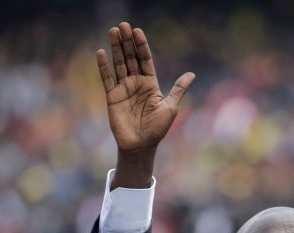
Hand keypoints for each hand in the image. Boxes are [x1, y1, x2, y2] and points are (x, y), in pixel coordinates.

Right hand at [97, 22, 194, 187]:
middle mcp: (136, 83)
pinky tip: (101, 52)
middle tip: (123, 25)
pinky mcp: (112, 97)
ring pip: (119, 64)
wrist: (142, 146)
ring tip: (113, 31)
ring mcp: (123, 89)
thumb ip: (178, 89)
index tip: (138, 31)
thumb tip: (192, 74)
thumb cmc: (157, 129)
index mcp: (150, 84)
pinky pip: (107, 79)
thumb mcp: (171, 107)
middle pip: (130, 58)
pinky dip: (104, 67)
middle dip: (127, 42)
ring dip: (116, 48)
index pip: (145, 60)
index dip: (141, 46)